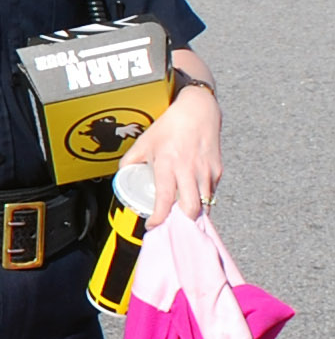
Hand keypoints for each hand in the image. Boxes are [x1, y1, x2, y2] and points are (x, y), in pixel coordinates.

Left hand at [120, 81, 222, 228]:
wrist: (198, 110)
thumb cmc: (169, 127)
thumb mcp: (143, 143)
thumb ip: (130, 161)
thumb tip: (122, 177)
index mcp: (168, 165)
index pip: (164, 200)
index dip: (159, 218)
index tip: (152, 226)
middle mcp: (189, 171)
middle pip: (191, 208)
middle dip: (182, 223)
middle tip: (170, 227)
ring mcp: (206, 172)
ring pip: (205, 204)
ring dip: (193, 215)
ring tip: (181, 220)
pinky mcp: (217, 170)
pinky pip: (210, 193)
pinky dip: (202, 201)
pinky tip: (192, 202)